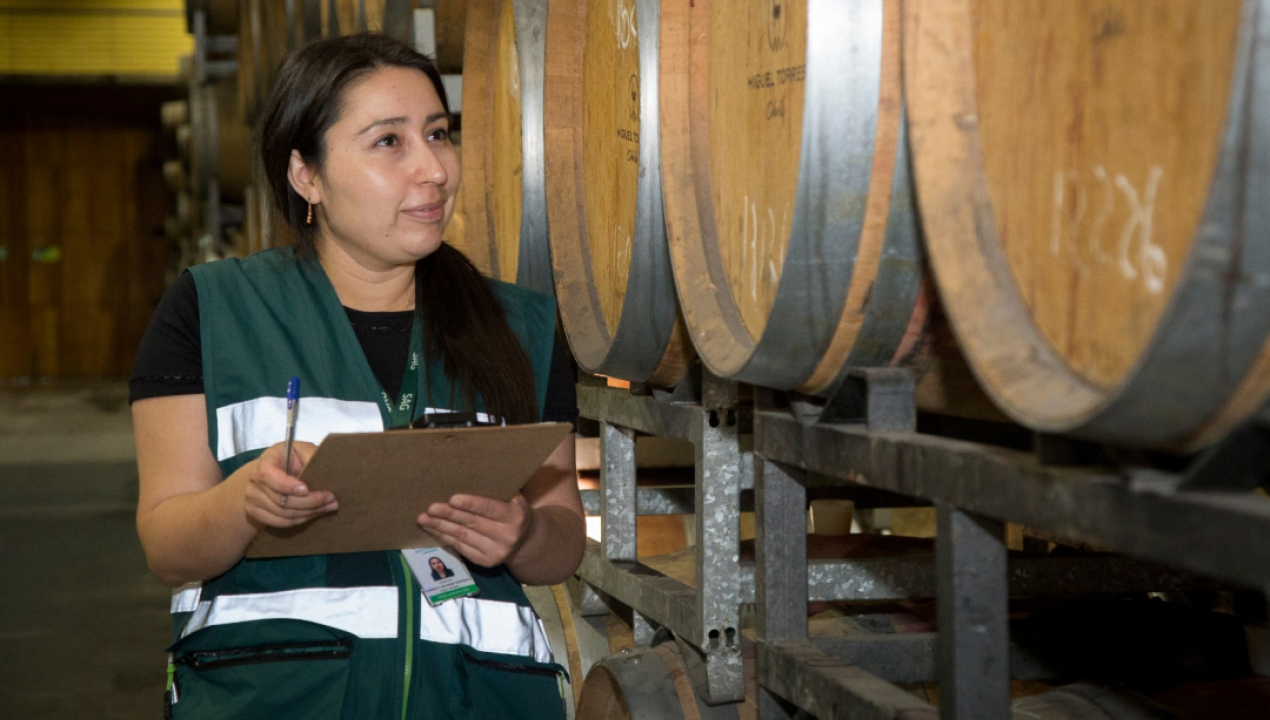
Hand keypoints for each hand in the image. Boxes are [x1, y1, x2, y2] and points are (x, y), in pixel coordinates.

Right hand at [243, 441, 337, 527]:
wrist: (266, 472)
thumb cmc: (287, 458)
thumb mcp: (299, 449)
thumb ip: (309, 454)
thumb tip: (322, 465)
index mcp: (264, 463)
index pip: (270, 477)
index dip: (288, 486)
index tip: (307, 489)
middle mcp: (254, 483)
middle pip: (282, 501)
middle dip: (310, 502)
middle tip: (331, 498)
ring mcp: (253, 500)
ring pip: (284, 514)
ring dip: (310, 512)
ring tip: (328, 506)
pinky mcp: (256, 513)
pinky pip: (281, 523)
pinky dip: (300, 519)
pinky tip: (315, 513)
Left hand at [418, 493, 533, 567]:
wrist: (525, 540)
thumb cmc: (512, 510)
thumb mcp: (513, 499)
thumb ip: (496, 491)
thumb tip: (464, 477)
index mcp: (515, 516)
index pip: (490, 509)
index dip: (471, 504)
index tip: (452, 499)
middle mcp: (507, 536)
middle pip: (472, 523)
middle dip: (449, 515)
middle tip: (430, 508)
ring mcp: (496, 551)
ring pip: (462, 536)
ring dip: (440, 527)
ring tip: (423, 518)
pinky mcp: (485, 561)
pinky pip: (460, 547)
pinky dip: (444, 537)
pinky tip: (432, 529)